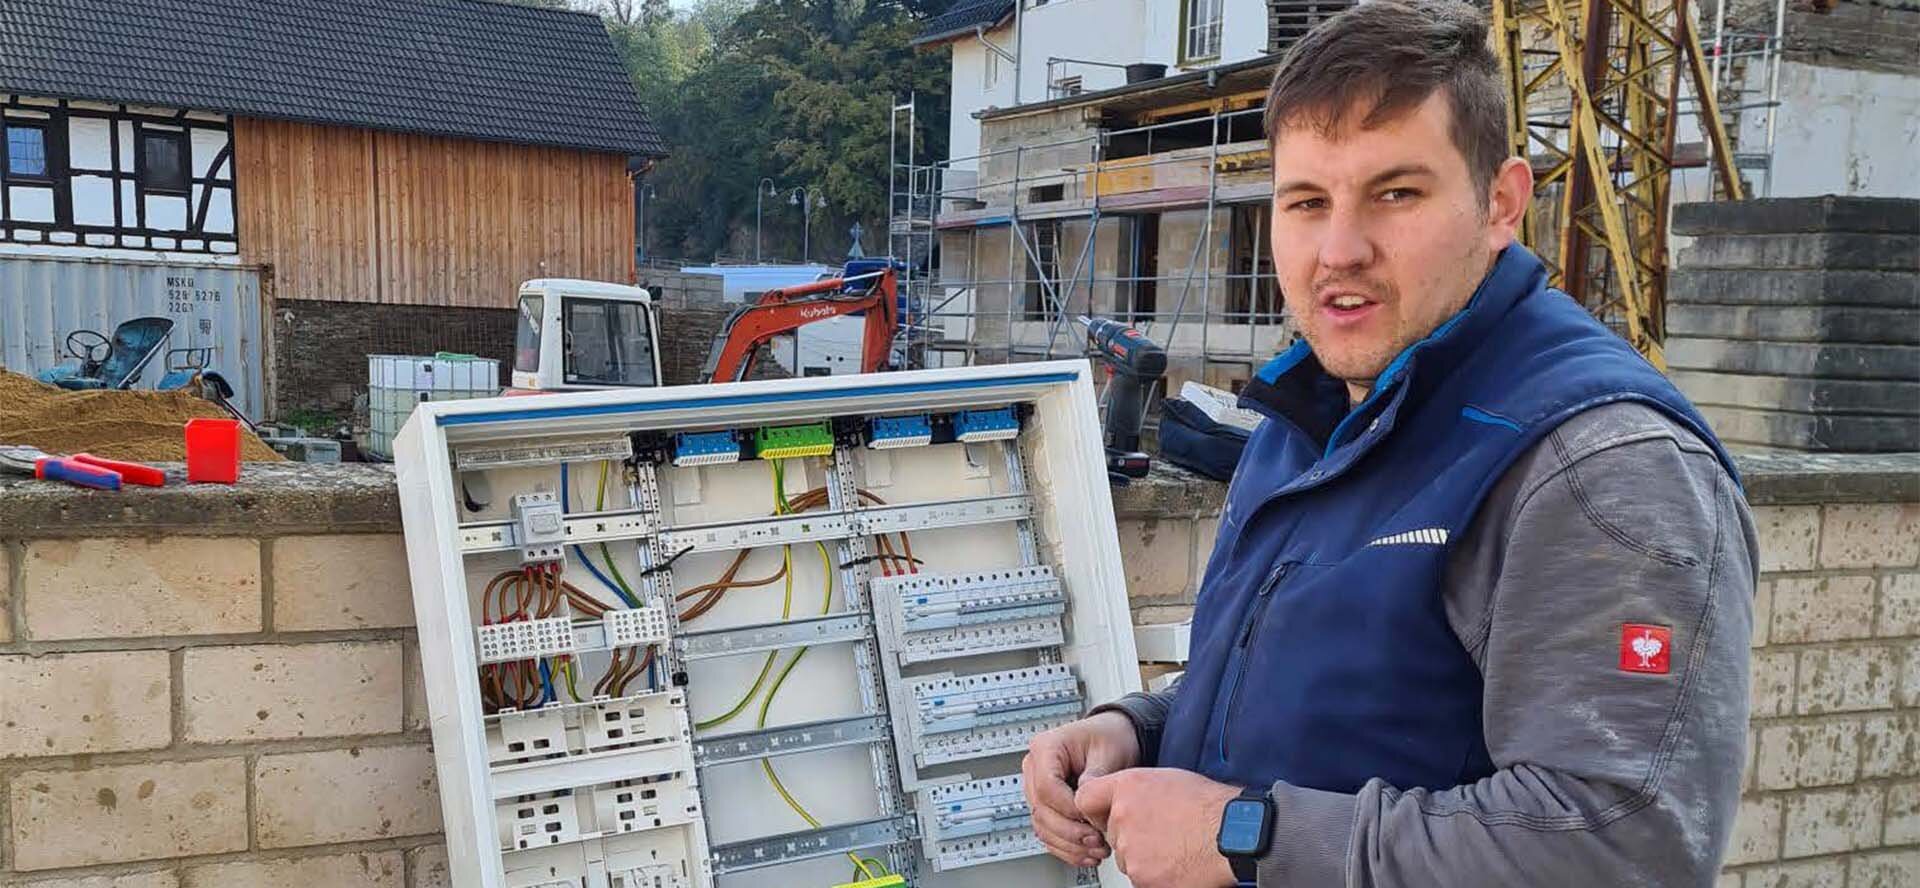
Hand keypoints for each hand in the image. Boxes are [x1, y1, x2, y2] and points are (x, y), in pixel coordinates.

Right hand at [1021, 711, 1140, 866]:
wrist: (1114, 739)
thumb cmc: (1110, 737)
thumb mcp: (1109, 752)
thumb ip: (1096, 778)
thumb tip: (1085, 805)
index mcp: (1046, 748)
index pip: (1046, 786)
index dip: (1068, 808)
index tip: (1091, 818)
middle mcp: (1035, 768)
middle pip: (1041, 810)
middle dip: (1070, 832)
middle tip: (1096, 840)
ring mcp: (1037, 788)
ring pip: (1041, 826)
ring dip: (1068, 844)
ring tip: (1095, 850)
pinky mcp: (1047, 806)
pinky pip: (1047, 833)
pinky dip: (1066, 848)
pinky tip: (1085, 854)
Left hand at [1073, 768, 1240, 887]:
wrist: (1232, 834)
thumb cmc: (1209, 806)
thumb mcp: (1166, 778)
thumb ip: (1134, 789)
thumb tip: (1120, 800)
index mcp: (1127, 788)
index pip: (1085, 799)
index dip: (1097, 809)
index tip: (1106, 815)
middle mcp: (1122, 817)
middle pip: (1111, 833)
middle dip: (1130, 835)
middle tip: (1161, 832)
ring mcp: (1131, 851)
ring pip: (1127, 858)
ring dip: (1144, 856)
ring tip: (1175, 846)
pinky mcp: (1143, 878)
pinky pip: (1141, 878)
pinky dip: (1156, 874)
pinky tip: (1177, 861)